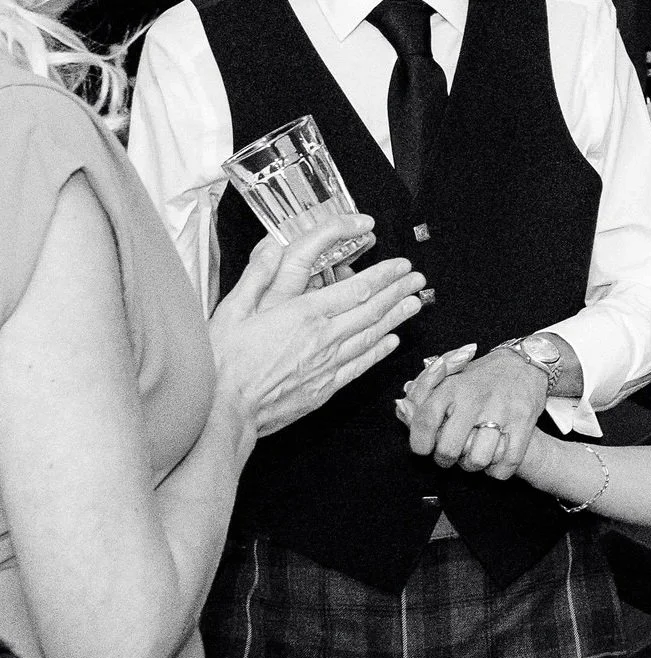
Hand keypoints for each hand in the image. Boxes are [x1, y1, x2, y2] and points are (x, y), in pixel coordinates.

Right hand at [210, 214, 425, 436]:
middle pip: (372, 311)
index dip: (383, 275)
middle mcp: (323, 338)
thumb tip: (275, 248)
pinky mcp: (325, 387)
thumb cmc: (224, 360)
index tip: (401, 265)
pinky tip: (391, 342)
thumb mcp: (232, 308)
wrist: (224, 410)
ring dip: (396, 318)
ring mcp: (327, 364)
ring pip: (371, 336)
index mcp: (304, 314)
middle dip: (398, 292)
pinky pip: (360, 365)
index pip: (356, 289)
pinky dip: (378, 351)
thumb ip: (257, 276)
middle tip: (418, 280)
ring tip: (415, 304)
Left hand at [399, 342, 547, 476]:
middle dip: (446, 460)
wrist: (524, 363)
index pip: (424, 421)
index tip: (423, 449)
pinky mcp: (523, 421)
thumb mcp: (450, 376)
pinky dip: (498, 470)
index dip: (419, 443)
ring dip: (474, 466)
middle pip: (449, 448)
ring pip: (478, 459)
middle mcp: (474, 398)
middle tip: (450, 455)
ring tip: (474, 457)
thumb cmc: (482, 376)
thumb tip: (401, 408)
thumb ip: (423, 394)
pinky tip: (494, 461)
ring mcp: (500, 410)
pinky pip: (507, 462)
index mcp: (452, 386)